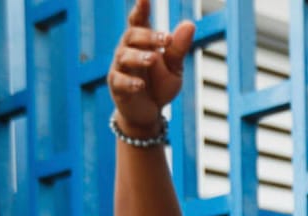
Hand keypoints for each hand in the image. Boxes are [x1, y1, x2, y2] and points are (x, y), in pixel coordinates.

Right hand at [108, 0, 195, 135]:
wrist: (149, 112)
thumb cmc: (159, 85)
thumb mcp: (174, 67)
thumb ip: (178, 48)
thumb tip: (190, 24)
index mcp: (142, 42)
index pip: (138, 21)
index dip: (140, 8)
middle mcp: (127, 51)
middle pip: (131, 36)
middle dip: (147, 36)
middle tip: (166, 39)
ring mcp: (120, 68)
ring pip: (124, 56)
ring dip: (138, 57)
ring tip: (152, 59)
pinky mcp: (117, 87)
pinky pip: (119, 81)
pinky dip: (129, 82)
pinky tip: (140, 85)